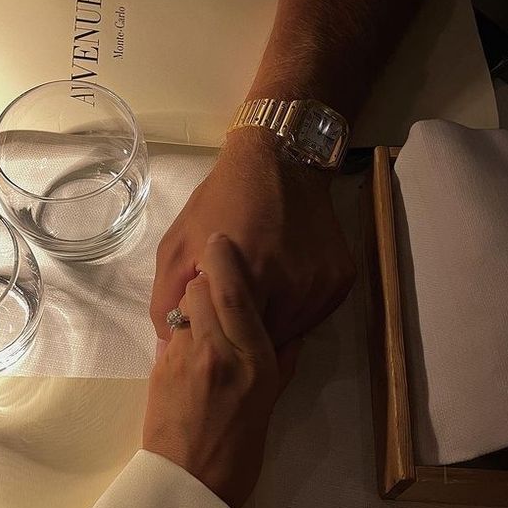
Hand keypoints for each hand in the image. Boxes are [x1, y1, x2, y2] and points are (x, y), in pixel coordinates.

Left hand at [143, 233, 297, 507]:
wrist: (188, 488)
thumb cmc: (239, 453)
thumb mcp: (270, 405)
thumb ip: (279, 362)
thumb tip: (284, 331)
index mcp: (252, 359)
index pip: (234, 290)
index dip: (224, 257)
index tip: (221, 239)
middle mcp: (217, 350)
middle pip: (202, 287)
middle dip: (207, 277)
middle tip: (215, 280)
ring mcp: (183, 358)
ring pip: (182, 306)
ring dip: (192, 300)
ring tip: (204, 315)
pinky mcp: (158, 368)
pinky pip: (171, 331)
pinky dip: (180, 327)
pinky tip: (188, 343)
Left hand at [150, 131, 354, 345]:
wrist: (280, 163)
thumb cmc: (220, 204)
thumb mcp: (177, 246)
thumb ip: (167, 301)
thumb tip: (167, 345)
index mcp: (251, 278)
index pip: (230, 342)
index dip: (216, 340)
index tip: (206, 331)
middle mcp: (293, 287)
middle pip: (262, 342)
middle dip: (242, 337)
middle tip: (228, 318)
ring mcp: (322, 286)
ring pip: (290, 333)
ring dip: (268, 327)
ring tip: (253, 303)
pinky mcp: (341, 282)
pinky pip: (312, 316)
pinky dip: (293, 313)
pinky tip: (278, 292)